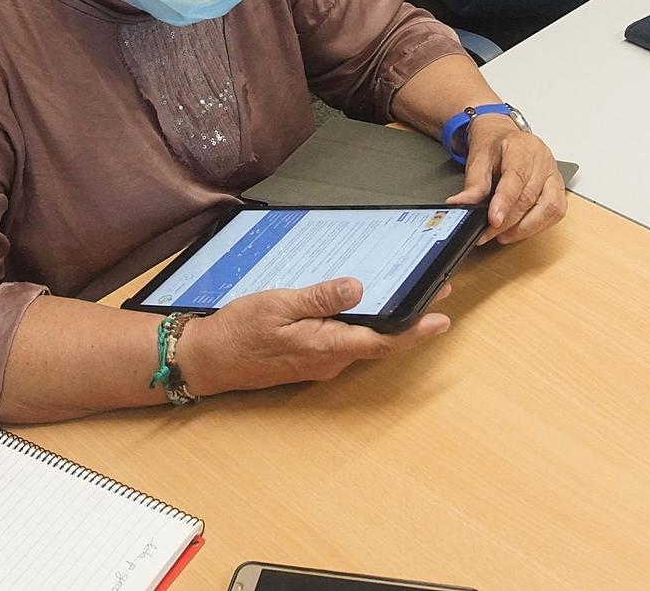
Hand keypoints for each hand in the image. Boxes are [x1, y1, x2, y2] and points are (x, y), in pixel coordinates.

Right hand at [173, 279, 449, 395]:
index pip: (383, 341)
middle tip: (436, 291)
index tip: (442, 318)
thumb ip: (320, 297)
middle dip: (410, 319)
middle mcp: (330, 360)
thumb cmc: (238, 331)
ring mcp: (320, 362)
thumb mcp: (279, 304)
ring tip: (408, 293)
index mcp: (326, 346)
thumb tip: (358, 287)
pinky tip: (363, 304)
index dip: (416, 331)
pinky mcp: (309, 358)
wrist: (207, 360)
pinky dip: (362, 324)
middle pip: (380, 341)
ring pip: (363, 341)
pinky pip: (344, 341)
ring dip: (388, 321)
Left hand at [447, 117, 567, 244]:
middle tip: (487, 234)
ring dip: (526, 227)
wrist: (502, 134)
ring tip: (503, 235)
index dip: (505, 202)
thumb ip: (473, 184)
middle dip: (508, 221)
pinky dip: (538, 225)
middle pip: (530, 197)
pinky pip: (556, 212)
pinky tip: (520, 229)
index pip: (517, 178)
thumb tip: (462, 204)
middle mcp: (543, 160)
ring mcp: (554, 173)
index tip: (493, 220)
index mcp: (522, 147)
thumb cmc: (493, 145)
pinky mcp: (558, 187)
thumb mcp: (478, 159)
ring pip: (549, 208)